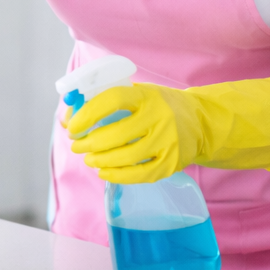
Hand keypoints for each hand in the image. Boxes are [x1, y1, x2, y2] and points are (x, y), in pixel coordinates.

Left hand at [67, 78, 269, 184]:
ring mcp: (169, 142)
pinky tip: (103, 171)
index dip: (88, 114)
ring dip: (100, 160)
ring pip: (126, 157)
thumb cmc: (157, 105)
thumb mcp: (137, 94)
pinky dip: (117, 175)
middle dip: (89, 142)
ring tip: (88, 158)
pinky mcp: (172, 163)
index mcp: (147, 95)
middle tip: (77, 145)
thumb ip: (104, 102)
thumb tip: (68, 118)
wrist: (201, 122)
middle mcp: (160, 117)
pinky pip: (140, 174)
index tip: (72, 125)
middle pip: (117, 134)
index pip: (113, 100)